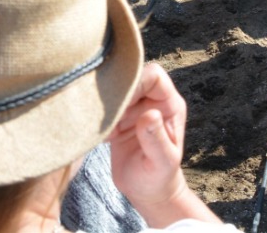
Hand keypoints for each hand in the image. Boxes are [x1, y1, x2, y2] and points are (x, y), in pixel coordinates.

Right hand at [109, 62, 192, 213]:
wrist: (147, 192)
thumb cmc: (160, 177)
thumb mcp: (163, 162)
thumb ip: (156, 139)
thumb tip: (148, 114)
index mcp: (169, 104)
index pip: (154, 75)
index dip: (136, 81)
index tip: (120, 100)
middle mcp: (152, 101)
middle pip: (131, 78)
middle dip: (116, 92)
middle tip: (106, 115)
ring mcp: (134, 109)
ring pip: (115, 91)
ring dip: (105, 106)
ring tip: (105, 129)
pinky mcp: (118, 120)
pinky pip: (104, 108)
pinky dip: (97, 117)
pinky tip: (102, 136)